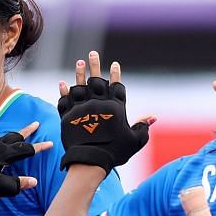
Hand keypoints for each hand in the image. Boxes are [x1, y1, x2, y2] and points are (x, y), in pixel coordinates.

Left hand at [0, 126, 43, 200]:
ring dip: (12, 136)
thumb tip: (34, 181)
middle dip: (27, 131)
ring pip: (2, 136)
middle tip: (36, 124)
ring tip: (18, 135)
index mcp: (3, 153)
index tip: (50, 143)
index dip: (39, 147)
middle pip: (15, 135)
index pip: (26, 149)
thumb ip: (17, 184)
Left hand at [56, 52, 152, 171]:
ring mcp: (81, 108)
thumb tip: (153, 117)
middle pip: (96, 80)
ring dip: (79, 74)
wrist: (90, 161)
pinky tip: (62, 83)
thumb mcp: (134, 141)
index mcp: (115, 107)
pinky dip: (64, 92)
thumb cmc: (115, 153)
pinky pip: (65, 100)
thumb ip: (143, 127)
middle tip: (92, 54)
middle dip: (95, 65)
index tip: (114, 64)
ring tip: (79, 62)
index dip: (115, 74)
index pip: (116, 86)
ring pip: (80, 86)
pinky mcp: (67, 116)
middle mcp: (97, 103)